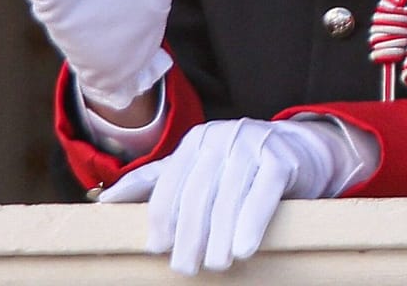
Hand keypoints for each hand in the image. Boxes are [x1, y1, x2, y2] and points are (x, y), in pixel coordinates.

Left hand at [99, 117, 357, 274]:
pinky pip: (262, 195)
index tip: (158, 249)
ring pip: (228, 198)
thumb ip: (155, 182)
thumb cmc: (240, 164)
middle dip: (189, 235)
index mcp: (195, 141)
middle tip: (185, 268)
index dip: (161, 219)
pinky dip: (251, 224)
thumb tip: (105, 202)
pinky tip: (243, 249)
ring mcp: (253, 145)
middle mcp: (221, 137)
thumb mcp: (197, 166)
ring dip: (219, 237)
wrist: (301, 148)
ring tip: (215, 264)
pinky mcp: (282, 159)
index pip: (170, 184)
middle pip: (197, 194)